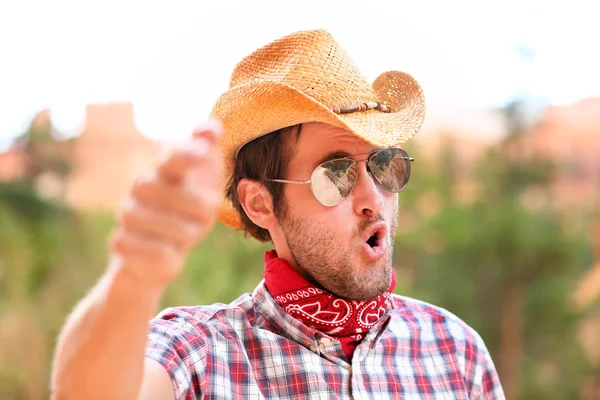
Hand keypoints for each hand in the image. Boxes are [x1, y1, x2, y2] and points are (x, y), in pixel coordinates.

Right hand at [109, 119, 223, 288]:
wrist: (155, 255)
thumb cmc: (186, 210)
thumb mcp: (204, 181)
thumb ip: (207, 151)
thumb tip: (211, 127)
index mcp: (164, 170)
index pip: (174, 157)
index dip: (188, 154)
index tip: (203, 152)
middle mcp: (142, 188)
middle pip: (185, 199)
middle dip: (201, 211)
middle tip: (203, 218)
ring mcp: (129, 215)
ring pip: (177, 230)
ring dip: (188, 236)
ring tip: (184, 236)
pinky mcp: (122, 244)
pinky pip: (159, 254)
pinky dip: (170, 258)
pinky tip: (168, 254)